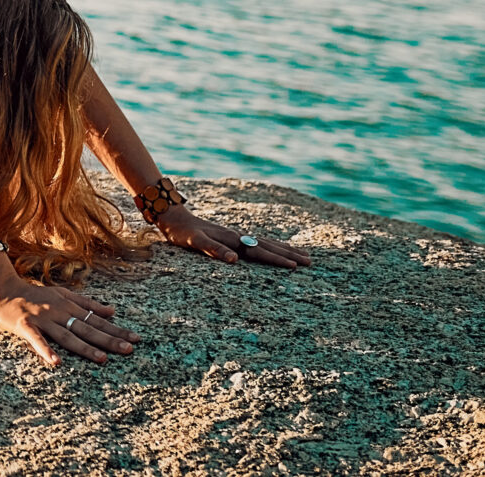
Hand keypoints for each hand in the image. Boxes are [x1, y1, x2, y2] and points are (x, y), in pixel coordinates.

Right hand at [0, 266, 137, 367]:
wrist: (1, 288)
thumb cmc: (32, 294)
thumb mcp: (61, 294)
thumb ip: (86, 303)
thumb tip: (112, 310)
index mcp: (68, 305)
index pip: (96, 319)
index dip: (116, 329)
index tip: (135, 338)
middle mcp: (58, 311)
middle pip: (87, 328)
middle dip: (109, 339)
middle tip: (129, 349)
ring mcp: (42, 319)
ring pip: (67, 335)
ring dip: (85, 347)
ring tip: (103, 358)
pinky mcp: (25, 325)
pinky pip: (37, 339)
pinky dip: (46, 350)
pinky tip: (56, 362)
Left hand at [156, 206, 311, 268]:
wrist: (173, 216)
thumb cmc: (182, 233)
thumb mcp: (194, 242)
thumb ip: (214, 250)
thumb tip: (235, 260)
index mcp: (232, 240)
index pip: (259, 252)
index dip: (277, 260)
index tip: (295, 267)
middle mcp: (238, 236)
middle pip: (269, 246)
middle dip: (289, 254)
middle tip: (310, 262)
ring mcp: (237, 235)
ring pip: (267, 242)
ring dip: (285, 249)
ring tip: (303, 254)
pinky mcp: (233, 236)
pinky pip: (258, 241)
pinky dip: (272, 245)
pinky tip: (277, 248)